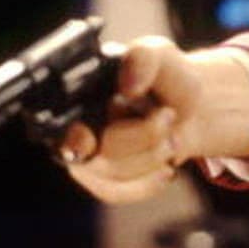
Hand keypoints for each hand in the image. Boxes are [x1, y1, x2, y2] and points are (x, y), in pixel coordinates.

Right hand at [61, 35, 203, 203]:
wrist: (193, 107)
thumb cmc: (166, 77)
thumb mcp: (159, 55)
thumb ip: (143, 59)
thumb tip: (128, 87)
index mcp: (77, 93)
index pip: (56, 122)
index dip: (69, 136)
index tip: (88, 139)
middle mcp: (74, 126)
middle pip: (88, 151)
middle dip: (138, 136)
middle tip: (167, 115)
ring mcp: (86, 157)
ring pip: (108, 173)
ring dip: (150, 157)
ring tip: (174, 136)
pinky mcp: (104, 180)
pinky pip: (117, 192)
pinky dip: (147, 183)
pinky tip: (167, 170)